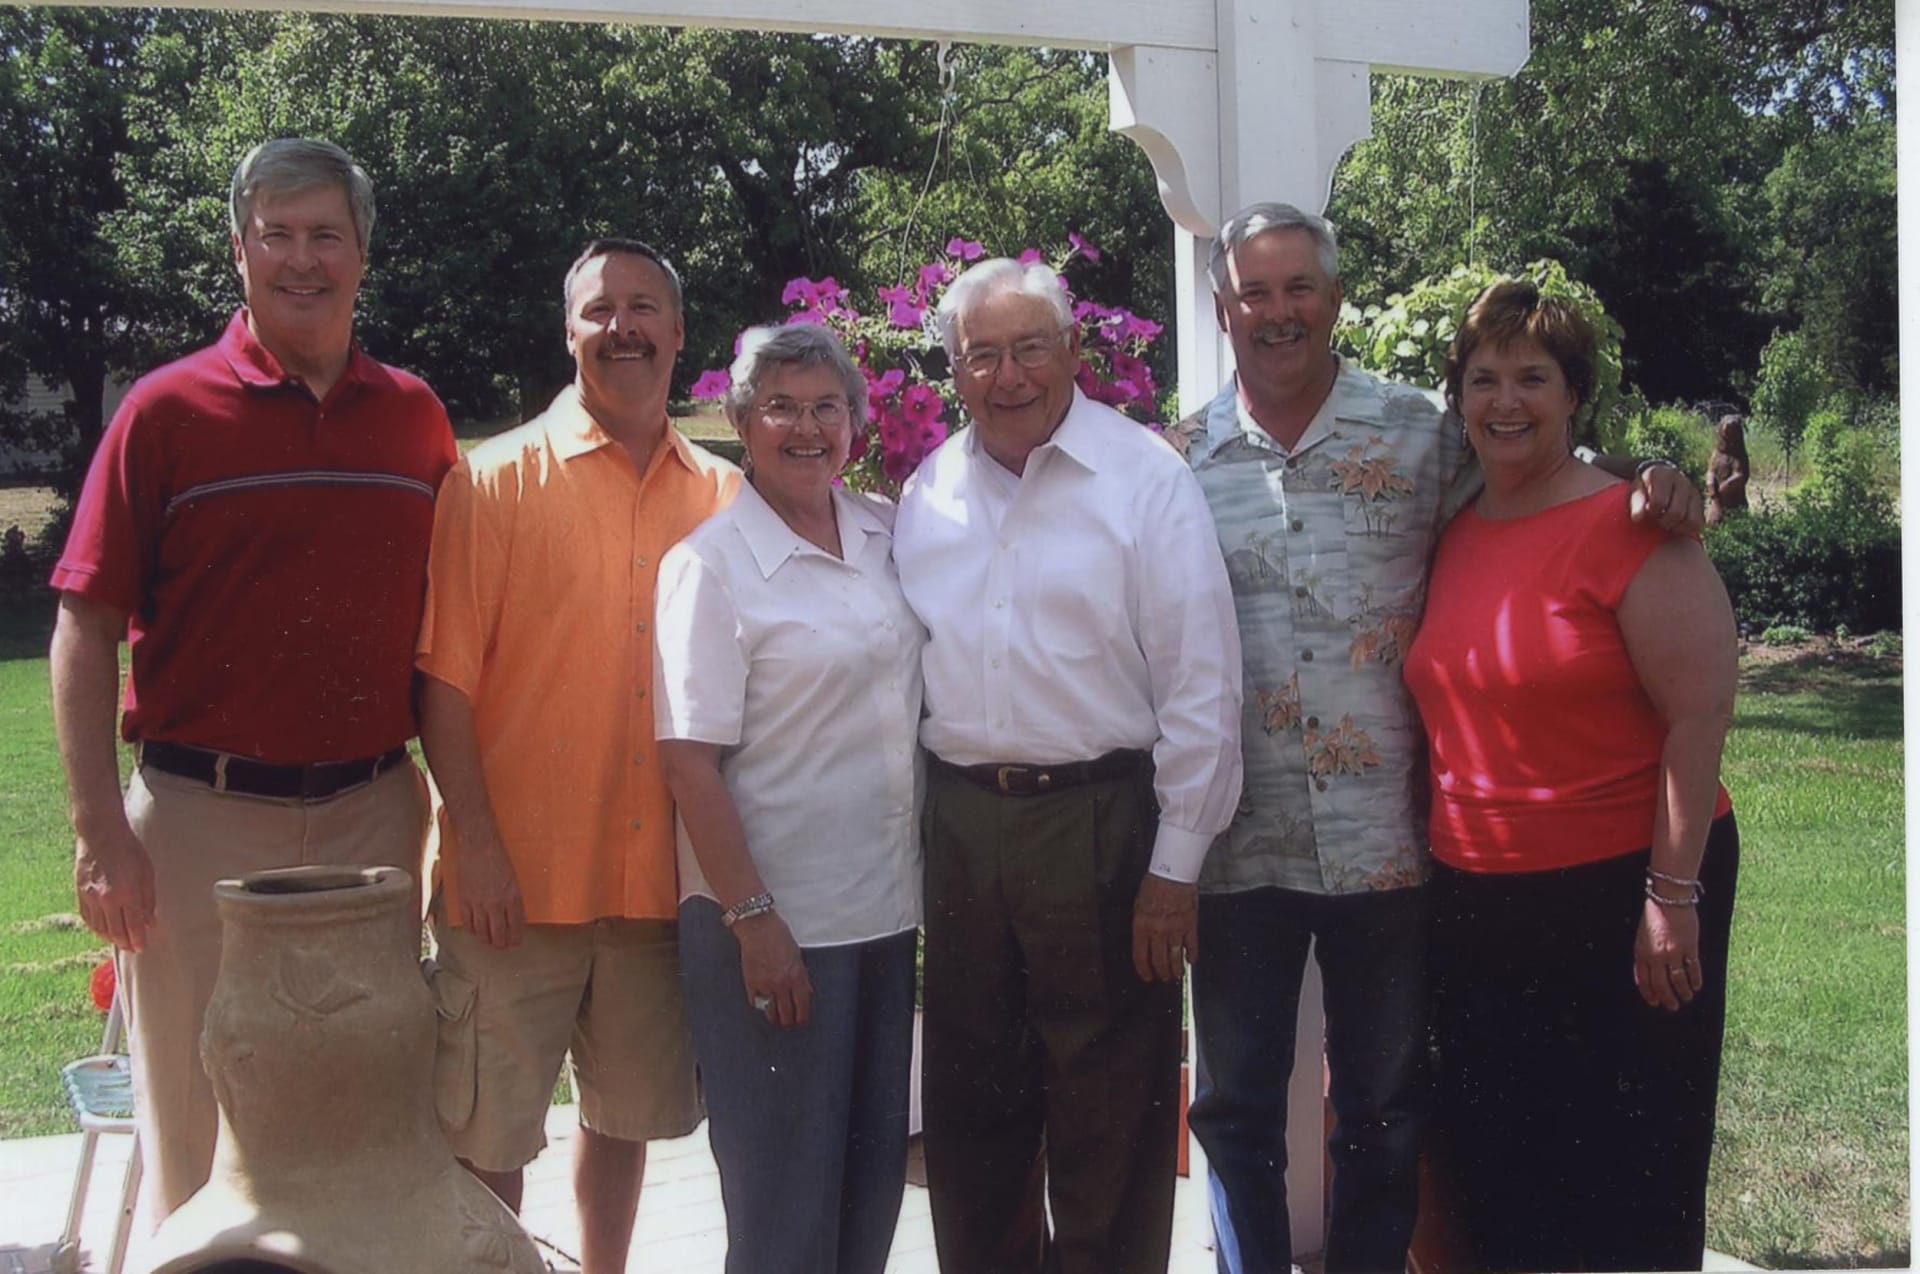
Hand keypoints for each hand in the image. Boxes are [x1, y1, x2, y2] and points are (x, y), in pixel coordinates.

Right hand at [74, 824, 155, 952]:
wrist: (101, 834)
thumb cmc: (129, 850)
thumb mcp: (147, 874)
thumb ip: (149, 900)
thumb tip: (151, 923)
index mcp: (128, 894)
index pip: (134, 926)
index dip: (138, 940)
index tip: (141, 947)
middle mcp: (107, 899)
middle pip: (116, 931)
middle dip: (125, 943)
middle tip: (132, 948)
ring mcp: (91, 897)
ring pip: (100, 928)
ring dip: (110, 938)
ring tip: (119, 942)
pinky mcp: (80, 893)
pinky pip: (87, 918)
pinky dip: (96, 928)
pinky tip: (103, 931)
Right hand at [457, 836, 525, 949]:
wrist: (479, 844)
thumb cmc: (498, 857)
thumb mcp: (514, 878)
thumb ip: (513, 898)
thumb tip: (513, 915)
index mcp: (513, 897)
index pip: (516, 926)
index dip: (515, 938)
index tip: (515, 943)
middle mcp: (496, 903)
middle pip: (499, 933)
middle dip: (501, 943)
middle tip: (502, 947)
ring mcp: (479, 903)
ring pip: (483, 931)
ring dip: (487, 940)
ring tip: (490, 942)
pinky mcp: (465, 900)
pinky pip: (468, 922)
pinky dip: (472, 930)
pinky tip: (475, 932)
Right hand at [732, 911, 812, 1028]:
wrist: (758, 926)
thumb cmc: (779, 936)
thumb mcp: (797, 956)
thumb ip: (802, 976)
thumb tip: (806, 993)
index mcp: (796, 976)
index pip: (802, 1005)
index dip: (802, 1017)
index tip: (801, 1021)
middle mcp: (781, 984)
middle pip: (787, 1014)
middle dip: (789, 1021)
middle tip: (788, 1022)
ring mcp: (765, 985)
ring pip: (770, 1012)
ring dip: (774, 1017)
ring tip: (775, 1018)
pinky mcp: (750, 983)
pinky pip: (755, 1002)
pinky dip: (759, 1005)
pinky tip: (762, 1004)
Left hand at [1132, 874, 1197, 982]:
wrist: (1173, 874)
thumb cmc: (1154, 885)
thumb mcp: (1139, 905)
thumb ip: (1142, 925)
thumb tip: (1145, 940)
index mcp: (1142, 926)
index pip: (1141, 955)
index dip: (1143, 969)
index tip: (1146, 976)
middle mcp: (1157, 931)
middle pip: (1159, 960)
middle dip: (1161, 972)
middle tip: (1163, 978)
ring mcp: (1175, 929)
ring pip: (1175, 957)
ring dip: (1176, 969)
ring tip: (1176, 976)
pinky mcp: (1190, 925)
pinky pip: (1191, 946)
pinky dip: (1192, 955)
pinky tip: (1191, 961)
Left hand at [1630, 463, 1703, 534]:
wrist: (1661, 479)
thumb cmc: (1646, 487)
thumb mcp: (1637, 490)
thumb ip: (1637, 503)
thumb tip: (1638, 518)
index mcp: (1664, 475)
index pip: (1659, 501)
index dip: (1652, 512)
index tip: (1648, 511)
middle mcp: (1683, 481)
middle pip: (1676, 513)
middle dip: (1664, 521)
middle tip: (1657, 519)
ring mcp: (1694, 492)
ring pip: (1690, 520)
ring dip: (1675, 527)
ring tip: (1666, 524)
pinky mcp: (1700, 503)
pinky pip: (1698, 523)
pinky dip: (1686, 530)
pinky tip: (1675, 527)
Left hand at [1634, 896, 1702, 1010]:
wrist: (1669, 899)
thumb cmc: (1654, 915)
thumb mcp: (1641, 936)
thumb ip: (1643, 956)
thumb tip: (1647, 975)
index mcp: (1641, 952)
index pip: (1643, 980)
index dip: (1649, 993)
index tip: (1654, 1002)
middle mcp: (1656, 956)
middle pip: (1661, 984)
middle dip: (1666, 998)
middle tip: (1672, 1006)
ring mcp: (1673, 953)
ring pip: (1678, 980)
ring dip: (1682, 992)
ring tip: (1686, 998)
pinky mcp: (1689, 948)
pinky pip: (1693, 969)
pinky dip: (1695, 980)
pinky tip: (1697, 986)